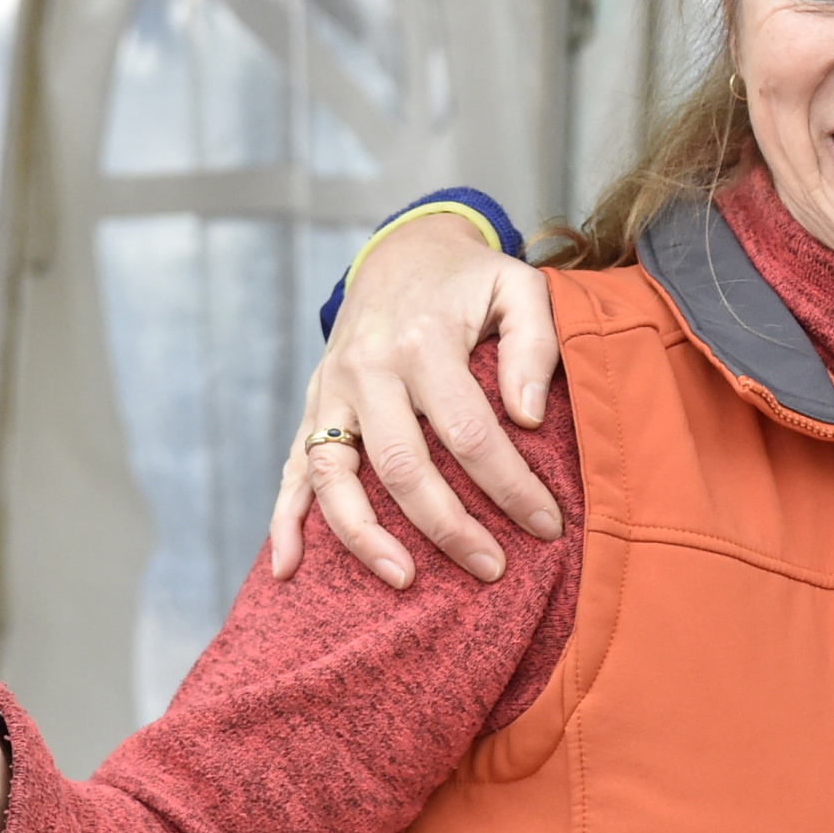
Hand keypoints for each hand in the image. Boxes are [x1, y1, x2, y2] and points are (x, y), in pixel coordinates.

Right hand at [267, 213, 565, 587]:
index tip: (548, 525)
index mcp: (422, 340)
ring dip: (366, 538)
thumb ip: (535, 344)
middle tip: (493, 567)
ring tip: (406, 580)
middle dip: (449, 526)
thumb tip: (528, 416)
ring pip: (334, 477)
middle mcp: (367, 369)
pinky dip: (286, 522)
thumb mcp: (518, 287)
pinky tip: (291, 570)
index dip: (510, 486)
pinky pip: (291, 472)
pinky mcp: (312, 408)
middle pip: (403, 466)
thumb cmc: (470, 280)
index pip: (469, 432)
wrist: (402, 251)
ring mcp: (331, 392)